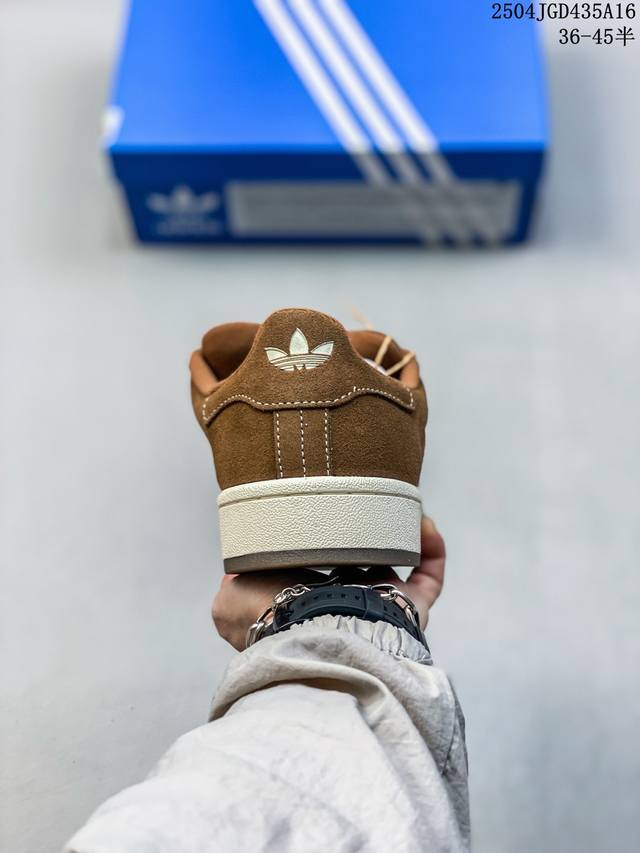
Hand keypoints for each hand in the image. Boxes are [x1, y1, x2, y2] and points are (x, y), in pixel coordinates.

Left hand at [212, 516, 444, 649]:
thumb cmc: (272, 621)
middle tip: (361, 510)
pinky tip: (422, 521)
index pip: (316, 581)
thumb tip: (233, 573)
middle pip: (361, 573)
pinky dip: (430, 549)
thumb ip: (230, 586)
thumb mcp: (231, 602)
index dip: (318, 553)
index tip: (318, 524)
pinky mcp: (412, 610)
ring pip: (397, 571)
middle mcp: (348, 612)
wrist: (313, 638)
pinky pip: (429, 577)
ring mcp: (383, 611)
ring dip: (398, 538)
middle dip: (363, 543)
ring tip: (393, 507)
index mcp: (309, 610)